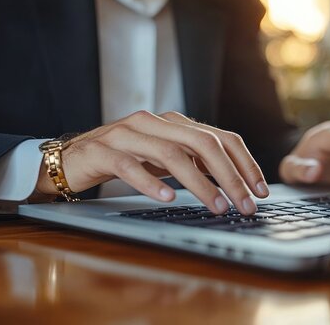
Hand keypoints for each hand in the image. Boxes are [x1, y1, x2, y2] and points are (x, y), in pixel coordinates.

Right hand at [35, 111, 268, 214]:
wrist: (70, 158)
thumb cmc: (122, 159)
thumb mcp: (162, 157)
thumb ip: (194, 160)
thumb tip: (234, 181)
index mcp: (173, 122)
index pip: (220, 137)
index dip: (244, 163)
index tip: (260, 190)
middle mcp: (153, 122)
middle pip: (203, 144)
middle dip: (230, 176)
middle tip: (244, 205)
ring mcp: (127, 134)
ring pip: (172, 155)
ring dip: (200, 184)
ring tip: (217, 206)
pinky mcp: (103, 151)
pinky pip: (130, 166)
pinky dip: (151, 183)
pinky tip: (168, 198)